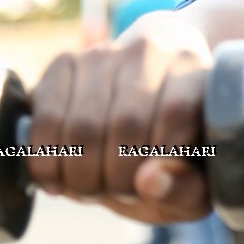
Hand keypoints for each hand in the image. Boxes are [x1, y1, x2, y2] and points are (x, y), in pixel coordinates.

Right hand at [26, 14, 214, 222]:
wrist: (148, 97)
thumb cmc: (178, 145)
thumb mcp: (197, 178)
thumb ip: (185, 188)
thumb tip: (149, 180)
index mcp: (198, 73)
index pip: (176, 112)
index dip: (158, 159)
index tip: (151, 185)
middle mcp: (154, 51)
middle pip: (125, 123)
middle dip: (116, 179)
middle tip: (119, 192)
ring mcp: (107, 52)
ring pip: (82, 126)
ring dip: (81, 176)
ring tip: (94, 187)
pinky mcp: (65, 61)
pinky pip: (45, 119)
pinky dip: (47, 161)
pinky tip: (61, 175)